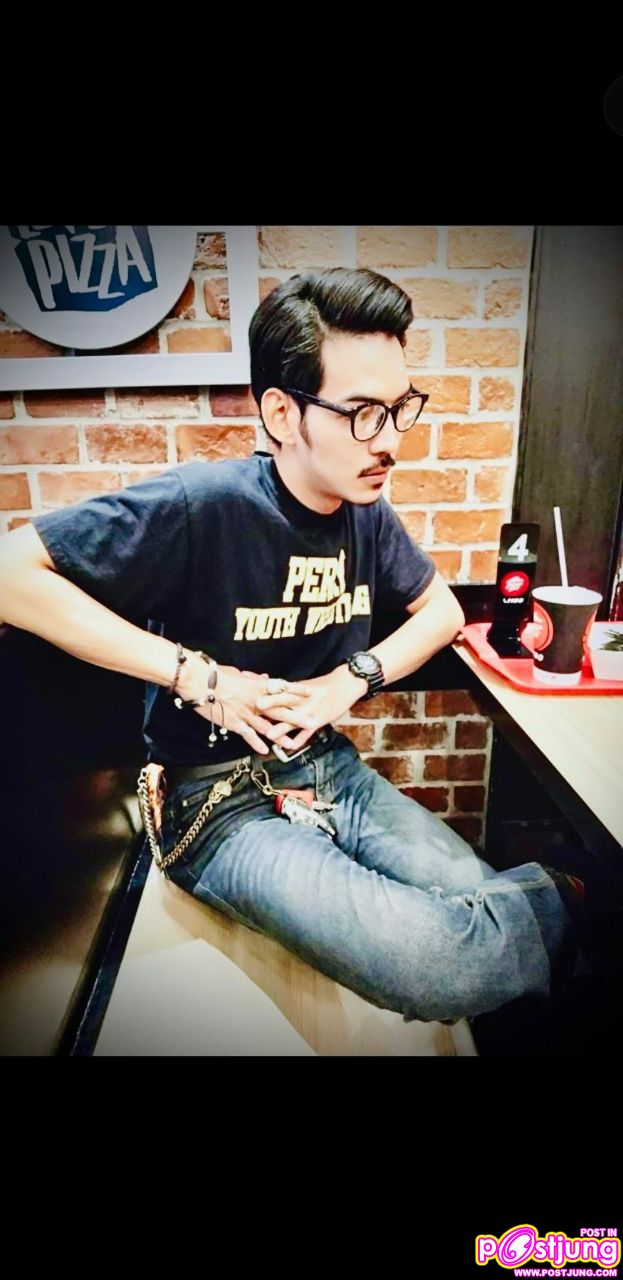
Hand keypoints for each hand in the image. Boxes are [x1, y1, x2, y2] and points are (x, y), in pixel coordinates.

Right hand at [178, 656, 313, 754]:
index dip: (297, 691)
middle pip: (280, 710)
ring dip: (281, 736)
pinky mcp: (233, 722)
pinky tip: (265, 751)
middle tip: (312, 723)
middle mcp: (255, 700)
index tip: (311, 692)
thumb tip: (263, 678)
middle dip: (297, 718)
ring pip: (267, 727)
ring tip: (293, 744)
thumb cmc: (216, 674)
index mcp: (256, 686)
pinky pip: (248, 735)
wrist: (199, 680)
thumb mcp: (238, 674)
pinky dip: (256, 743)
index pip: (281, 688)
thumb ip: (253, 679)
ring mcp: (245, 713)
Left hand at [255, 665, 365, 750]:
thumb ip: (287, 689)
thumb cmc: (323, 685)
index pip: (278, 686)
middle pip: (284, 700)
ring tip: (270, 734)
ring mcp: (310, 711)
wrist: (346, 684)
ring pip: (294, 720)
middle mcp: (301, 699)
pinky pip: (308, 732)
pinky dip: (300, 739)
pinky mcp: (319, 720)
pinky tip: (292, 747)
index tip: (249, 681)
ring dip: (282, 727)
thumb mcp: (304, 685)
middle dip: (271, 703)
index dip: (263, 684)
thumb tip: (267, 685)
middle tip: (257, 704)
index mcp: (296, 689)